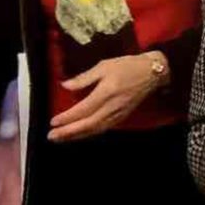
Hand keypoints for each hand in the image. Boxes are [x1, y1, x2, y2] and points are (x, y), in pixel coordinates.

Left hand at [48, 51, 168, 141]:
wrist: (152, 73)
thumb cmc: (127, 66)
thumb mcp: (104, 66)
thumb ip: (84, 78)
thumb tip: (65, 86)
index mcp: (106, 93)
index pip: (83, 110)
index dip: (67, 118)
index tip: (53, 121)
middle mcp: (111, 107)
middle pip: (87, 124)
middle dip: (68, 132)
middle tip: (52, 136)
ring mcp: (118, 114)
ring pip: (95, 129)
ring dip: (77, 136)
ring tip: (62, 139)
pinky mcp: (122, 117)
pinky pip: (103, 128)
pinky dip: (89, 133)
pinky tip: (80, 134)